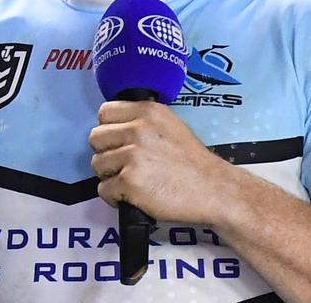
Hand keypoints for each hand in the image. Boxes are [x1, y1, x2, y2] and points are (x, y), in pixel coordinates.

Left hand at [88, 101, 230, 223]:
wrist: (215, 190)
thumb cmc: (194, 163)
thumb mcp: (171, 125)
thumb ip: (143, 122)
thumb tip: (116, 127)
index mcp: (147, 112)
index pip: (105, 112)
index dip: (108, 129)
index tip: (117, 142)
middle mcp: (137, 129)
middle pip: (96, 138)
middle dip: (106, 153)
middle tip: (123, 165)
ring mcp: (132, 156)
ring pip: (97, 164)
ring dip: (110, 176)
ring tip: (132, 182)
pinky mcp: (129, 181)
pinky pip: (104, 189)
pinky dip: (115, 197)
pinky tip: (132, 197)